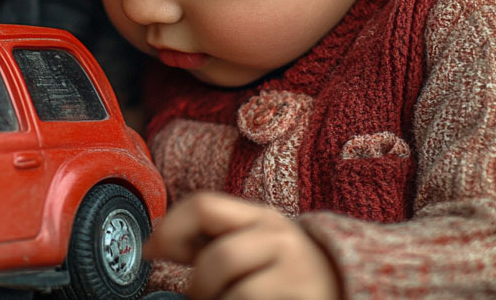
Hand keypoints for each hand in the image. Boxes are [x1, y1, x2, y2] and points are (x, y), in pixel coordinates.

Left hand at [143, 192, 340, 299]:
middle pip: (218, 258)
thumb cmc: (284, 269)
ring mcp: (294, 270)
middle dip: (198, 285)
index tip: (149, 252)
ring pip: (235, 292)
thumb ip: (208, 242)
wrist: (346, 283)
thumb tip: (153, 245)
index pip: (203, 205)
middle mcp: (279, 236)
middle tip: (198, 296)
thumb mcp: (250, 244)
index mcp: (258, 216)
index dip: (168, 229)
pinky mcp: (301, 298)